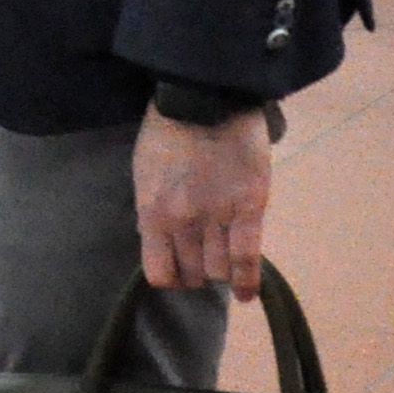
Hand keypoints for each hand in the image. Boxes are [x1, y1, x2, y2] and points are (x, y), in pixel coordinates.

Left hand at [133, 106, 271, 301]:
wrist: (204, 98)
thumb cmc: (167, 130)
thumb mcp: (143, 172)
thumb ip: (151, 209)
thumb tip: (157, 238)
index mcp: (152, 213)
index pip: (159, 272)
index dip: (171, 277)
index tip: (178, 272)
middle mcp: (183, 223)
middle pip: (193, 273)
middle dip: (197, 273)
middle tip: (203, 263)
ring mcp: (218, 217)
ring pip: (220, 270)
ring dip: (221, 272)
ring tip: (224, 265)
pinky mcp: (250, 208)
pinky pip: (248, 258)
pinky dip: (248, 281)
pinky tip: (247, 294)